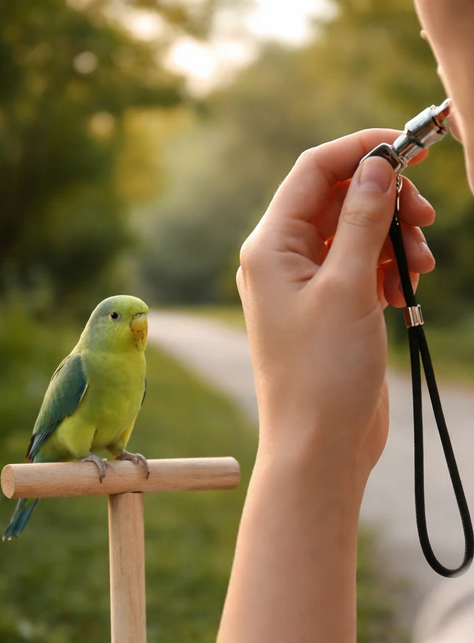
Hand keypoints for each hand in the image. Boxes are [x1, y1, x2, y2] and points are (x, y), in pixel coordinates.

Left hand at [238, 129, 435, 476]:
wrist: (319, 443)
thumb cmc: (322, 372)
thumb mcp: (348, 287)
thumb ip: (362, 220)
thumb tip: (377, 164)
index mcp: (269, 247)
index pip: (312, 170)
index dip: (361, 150)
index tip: (412, 146)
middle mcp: (281, 259)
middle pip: (338, 196)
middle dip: (386, 199)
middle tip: (425, 218)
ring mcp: (305, 283)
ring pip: (356, 230)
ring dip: (395, 235)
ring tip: (421, 262)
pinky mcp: (329, 306)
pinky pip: (364, 264)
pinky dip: (390, 266)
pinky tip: (406, 288)